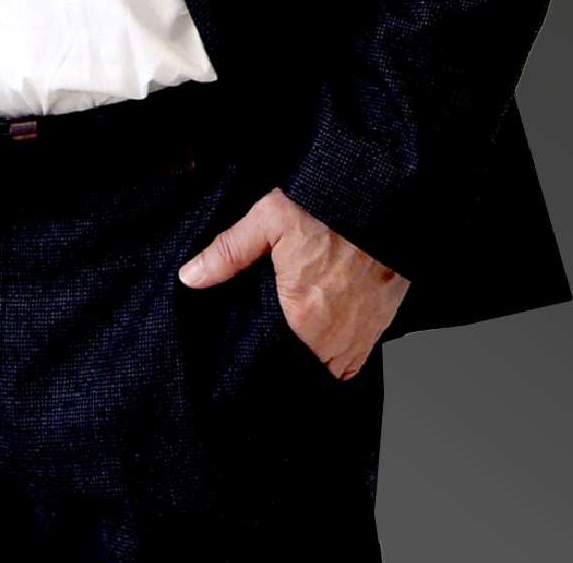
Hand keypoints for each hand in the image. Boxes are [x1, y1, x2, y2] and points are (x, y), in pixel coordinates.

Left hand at [178, 186, 409, 378]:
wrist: (382, 200)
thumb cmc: (329, 209)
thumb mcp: (270, 218)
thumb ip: (229, 251)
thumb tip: (190, 277)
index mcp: (302, 316)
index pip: (272, 360)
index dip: (258, 356)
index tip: (249, 346)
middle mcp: (333, 338)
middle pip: (301, 368)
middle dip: (285, 359)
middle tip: (272, 337)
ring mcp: (360, 336)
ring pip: (329, 370)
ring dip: (312, 359)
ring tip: (297, 338)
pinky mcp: (380, 328)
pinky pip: (354, 361)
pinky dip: (339, 354)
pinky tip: (325, 333)